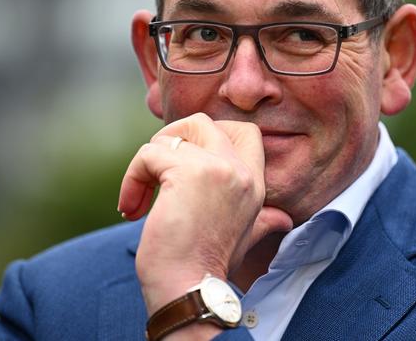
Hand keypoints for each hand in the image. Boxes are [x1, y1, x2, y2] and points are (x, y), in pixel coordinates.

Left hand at [117, 113, 292, 315]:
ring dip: (146, 162)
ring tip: (140, 196)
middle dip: (173, 138)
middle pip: (203, 122)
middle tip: (157, 170)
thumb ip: (263, 221)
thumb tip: (283, 220)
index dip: (209, 135)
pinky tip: (132, 208)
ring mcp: (217, 168)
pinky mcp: (188, 172)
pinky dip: (132, 178)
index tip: (185, 164)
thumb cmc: (209, 267)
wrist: (191, 292)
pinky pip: (148, 154)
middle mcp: (240, 170)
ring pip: (171, 136)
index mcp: (255, 183)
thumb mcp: (243, 237)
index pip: (245, 131)